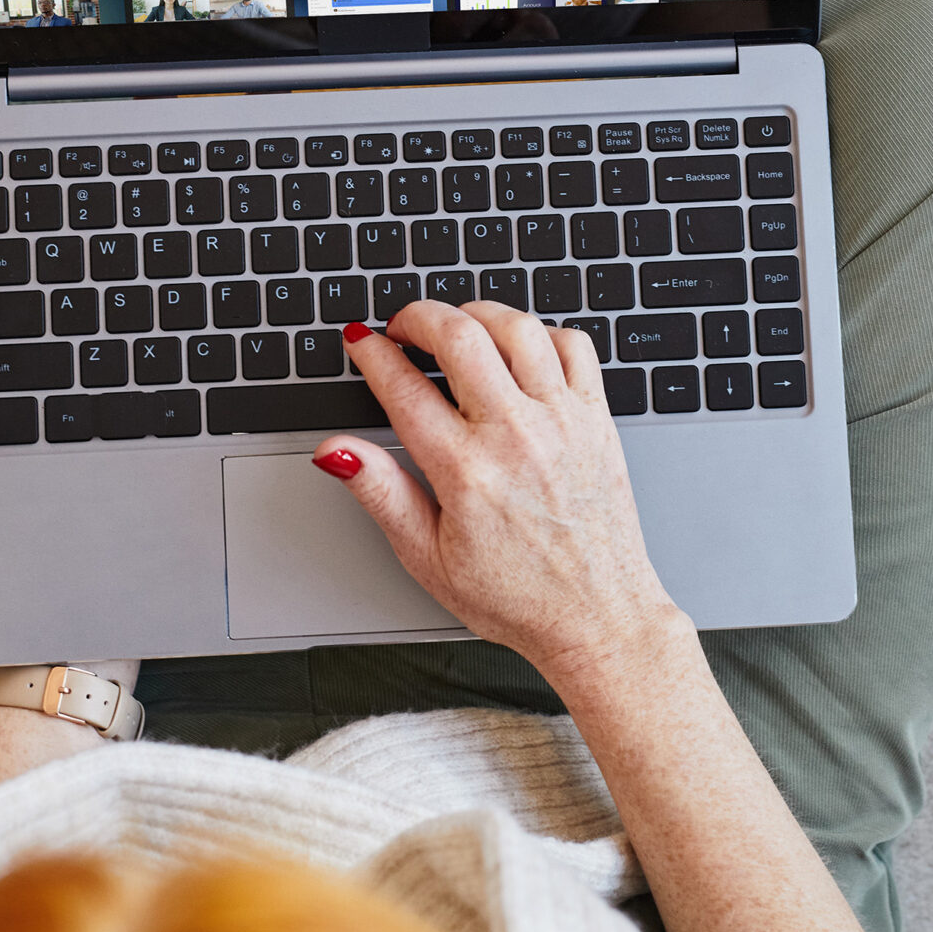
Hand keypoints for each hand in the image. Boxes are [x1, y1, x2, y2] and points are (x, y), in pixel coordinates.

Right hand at [314, 302, 685, 682]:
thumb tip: (334, 451)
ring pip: (517, 328)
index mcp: (465, 472)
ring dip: (477, 315)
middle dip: (418, 316)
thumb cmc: (517, 597)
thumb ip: (380, 493)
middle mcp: (516, 436)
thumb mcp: (427, 558)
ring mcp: (562, 421)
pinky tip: (520, 352)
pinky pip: (573, 345)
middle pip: (459, 335)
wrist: (598, 617)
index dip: (372, 354)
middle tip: (403, 328)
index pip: (403, 387)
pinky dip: (541, 334)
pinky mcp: (597, 419)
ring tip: (456, 329)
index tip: (360, 342)